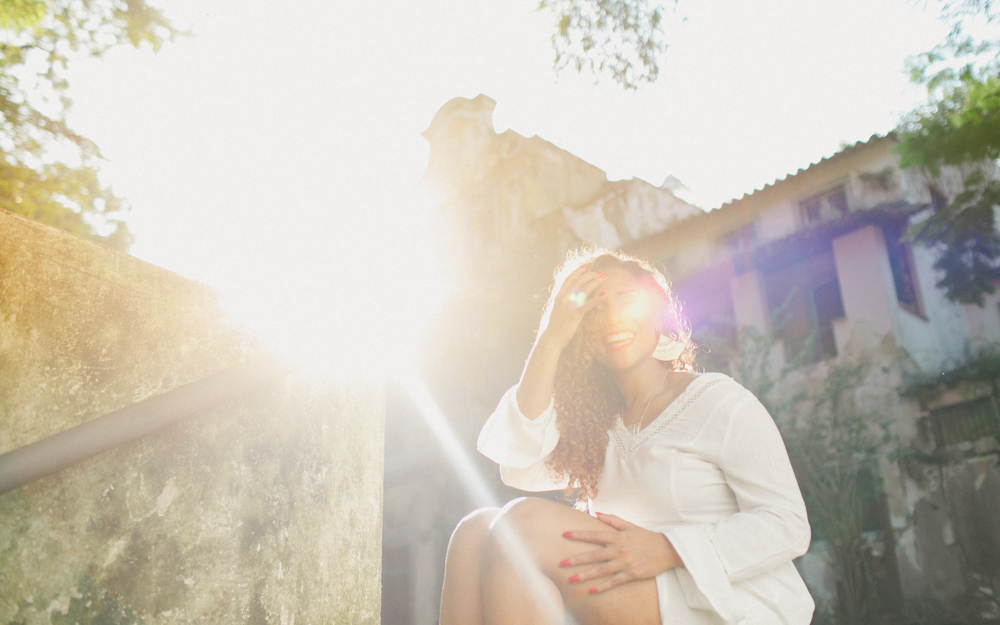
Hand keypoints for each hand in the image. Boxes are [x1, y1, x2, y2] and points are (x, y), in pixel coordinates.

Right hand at [540, 265, 605, 349]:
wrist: (550, 340)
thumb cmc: (552, 328)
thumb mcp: (554, 312)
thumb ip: (559, 305)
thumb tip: (564, 301)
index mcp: (558, 298)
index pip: (568, 280)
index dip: (576, 272)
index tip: (585, 267)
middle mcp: (563, 299)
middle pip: (578, 282)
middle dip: (589, 275)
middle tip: (599, 273)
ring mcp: (569, 307)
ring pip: (583, 290)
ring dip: (595, 282)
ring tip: (603, 278)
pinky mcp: (574, 316)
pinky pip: (587, 305)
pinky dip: (596, 299)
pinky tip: (603, 294)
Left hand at [560, 513, 682, 593]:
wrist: (667, 549)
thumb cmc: (646, 537)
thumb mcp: (629, 526)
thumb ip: (612, 520)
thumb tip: (596, 513)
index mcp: (617, 537)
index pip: (594, 535)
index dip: (579, 535)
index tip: (564, 534)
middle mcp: (619, 549)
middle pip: (594, 555)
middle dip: (576, 559)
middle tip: (561, 563)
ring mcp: (625, 562)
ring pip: (601, 570)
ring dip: (586, 575)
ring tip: (571, 579)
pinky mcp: (632, 574)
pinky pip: (615, 581)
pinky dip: (603, 586)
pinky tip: (591, 590)